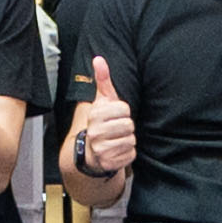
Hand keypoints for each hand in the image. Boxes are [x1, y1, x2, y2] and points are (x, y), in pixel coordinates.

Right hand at [66, 55, 135, 181]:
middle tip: (116, 129)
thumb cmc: (101, 122)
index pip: (124, 109)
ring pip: (131, 140)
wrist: (90, 151)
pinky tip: (117, 150)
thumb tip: (99, 59)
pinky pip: (131, 154)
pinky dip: (128, 153)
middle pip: (129, 125)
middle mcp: (95, 132)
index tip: (114, 115)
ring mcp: (101, 149)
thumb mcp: (101, 100)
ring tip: (116, 139)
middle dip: (126, 127)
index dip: (123, 112)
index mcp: (95, 115)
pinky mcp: (109, 163)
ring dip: (128, 140)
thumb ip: (102, 79)